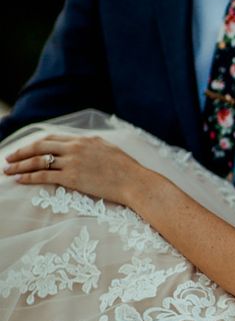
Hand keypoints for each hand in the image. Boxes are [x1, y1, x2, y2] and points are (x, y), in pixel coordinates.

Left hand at [3, 134, 147, 206]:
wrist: (136, 183)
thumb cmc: (129, 171)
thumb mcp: (111, 151)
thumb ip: (95, 148)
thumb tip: (89, 150)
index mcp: (86, 139)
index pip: (54, 137)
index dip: (37, 143)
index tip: (28, 148)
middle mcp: (76, 147)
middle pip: (41, 146)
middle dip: (22, 152)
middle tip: (10, 157)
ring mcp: (73, 162)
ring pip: (38, 160)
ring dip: (20, 165)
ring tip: (8, 170)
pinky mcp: (72, 178)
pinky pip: (44, 176)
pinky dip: (29, 177)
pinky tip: (20, 179)